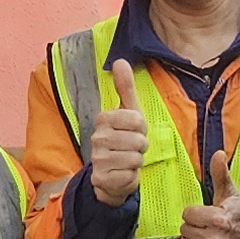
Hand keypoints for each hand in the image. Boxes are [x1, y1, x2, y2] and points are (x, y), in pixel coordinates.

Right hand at [86, 61, 148, 205]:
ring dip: (136, 161)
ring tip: (127, 160)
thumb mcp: (128, 112)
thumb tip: (120, 60)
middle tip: (131, 148)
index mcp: (103, 119)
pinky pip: (129, 175)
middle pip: (138, 140)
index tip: (134, 131)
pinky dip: (131, 176)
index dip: (142, 127)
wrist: (111, 175)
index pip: (137, 119)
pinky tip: (122, 173)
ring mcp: (97, 158)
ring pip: (135, 158)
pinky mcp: (101, 178)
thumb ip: (124, 87)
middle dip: (140, 146)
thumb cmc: (123, 139)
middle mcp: (97, 137)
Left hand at [176, 140, 239, 238]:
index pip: (187, 214)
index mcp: (220, 219)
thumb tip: (218, 153)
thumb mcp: (230, 192)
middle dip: (193, 226)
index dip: (194, 212)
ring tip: (206, 236)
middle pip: (184, 230)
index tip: (206, 212)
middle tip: (207, 225)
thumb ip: (220, 173)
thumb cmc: (239, 214)